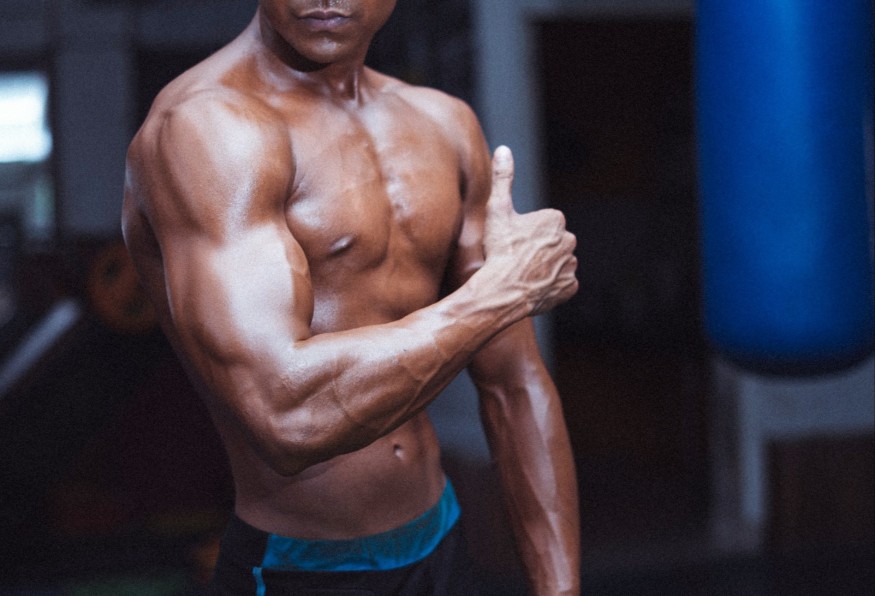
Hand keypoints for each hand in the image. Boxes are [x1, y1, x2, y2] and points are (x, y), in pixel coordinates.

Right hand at [483, 146, 578, 315]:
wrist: (503, 291)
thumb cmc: (499, 250)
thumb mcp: (497, 211)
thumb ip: (503, 178)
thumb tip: (503, 149)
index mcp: (555, 219)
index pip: (542, 224)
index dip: (525, 233)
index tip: (512, 242)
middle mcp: (569, 240)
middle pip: (551, 242)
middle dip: (538, 249)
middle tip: (516, 258)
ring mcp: (571, 265)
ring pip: (557, 262)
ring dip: (545, 266)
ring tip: (523, 273)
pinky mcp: (570, 286)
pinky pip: (561, 283)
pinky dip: (550, 285)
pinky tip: (533, 285)